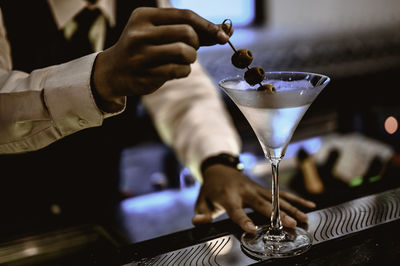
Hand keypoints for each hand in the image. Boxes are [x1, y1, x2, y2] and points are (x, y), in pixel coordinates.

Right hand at [93, 7, 230, 111]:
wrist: (114, 71)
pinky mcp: (146, 74)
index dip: (208, 26)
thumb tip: (225, 31)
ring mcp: (141, 55)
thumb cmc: (145, 48)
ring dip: (191, 59)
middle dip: (196, 43)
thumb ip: (189, 29)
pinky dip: (184, 71)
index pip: (185, 15)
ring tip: (182, 60)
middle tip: (190, 49)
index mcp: (144, 16)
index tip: (224, 36)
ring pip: (185, 52)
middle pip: (187, 33)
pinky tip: (175, 71)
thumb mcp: (160, 31)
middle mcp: (140, 33)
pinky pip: (180, 71)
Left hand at [192, 164, 315, 233]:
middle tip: (290, 225)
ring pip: (276, 199)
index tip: (251, 229)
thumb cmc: (211, 189)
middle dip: (276, 214)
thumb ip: (201, 213)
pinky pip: (281, 193)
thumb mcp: (201, 200)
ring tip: (305, 220)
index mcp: (228, 196)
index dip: (242, 220)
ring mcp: (256, 188)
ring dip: (291, 209)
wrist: (220, 169)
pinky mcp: (263, 188)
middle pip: (262, 204)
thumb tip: (198, 222)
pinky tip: (309, 205)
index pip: (235, 210)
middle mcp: (245, 191)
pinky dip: (295, 199)